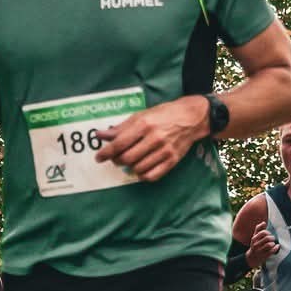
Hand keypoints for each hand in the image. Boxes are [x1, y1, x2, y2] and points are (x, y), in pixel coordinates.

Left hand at [93, 95, 209, 183]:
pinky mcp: (172, 160)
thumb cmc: (163, 114)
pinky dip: (142, 175)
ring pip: (138, 168)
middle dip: (116, 160)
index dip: (106, 153)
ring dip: (129, 167)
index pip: (119, 143)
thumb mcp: (141, 116)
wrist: (191, 117)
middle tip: (115, 158)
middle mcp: (154, 138)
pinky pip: (152, 176)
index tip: (99, 157)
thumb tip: (101, 135)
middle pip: (127, 158)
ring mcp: (165, 150)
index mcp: (144, 124)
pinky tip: (140, 168)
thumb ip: (120, 128)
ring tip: (129, 161)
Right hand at [247, 222, 280, 268]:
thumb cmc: (255, 245)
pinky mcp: (264, 256)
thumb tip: (264, 222)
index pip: (263, 232)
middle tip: (272, 239)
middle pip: (267, 238)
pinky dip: (276, 248)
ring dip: (273, 243)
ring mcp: (260, 251)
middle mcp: (256, 245)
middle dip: (272, 238)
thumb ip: (258, 229)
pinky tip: (277, 246)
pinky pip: (272, 251)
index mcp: (254, 239)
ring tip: (272, 244)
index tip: (268, 234)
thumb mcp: (255, 237)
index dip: (268, 232)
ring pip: (269, 244)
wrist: (251, 258)